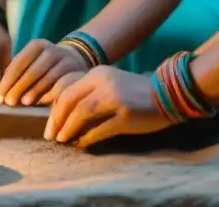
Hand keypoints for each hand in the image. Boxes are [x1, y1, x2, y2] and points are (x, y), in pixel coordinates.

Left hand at [0, 39, 90, 106]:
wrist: (74, 60)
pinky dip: (50, 94)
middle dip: (17, 88)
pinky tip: (41, 103)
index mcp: (36, 46)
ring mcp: (66, 60)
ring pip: (47, 79)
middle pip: (31, 71)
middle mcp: (51, 50)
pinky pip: (61, 85)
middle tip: (7, 103)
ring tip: (22, 103)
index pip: (18, 63)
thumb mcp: (31, 63)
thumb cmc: (43, 66)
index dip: (7, 81)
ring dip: (33, 92)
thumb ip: (17, 73)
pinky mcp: (76, 71)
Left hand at [45, 65, 171, 146]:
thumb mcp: (109, 83)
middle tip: (50, 135)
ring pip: (81, 113)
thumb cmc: (135, 92)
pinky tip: (81, 144)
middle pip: (70, 101)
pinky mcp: (126, 115)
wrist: (168, 93)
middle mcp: (103, 83)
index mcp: (96, 73)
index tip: (49, 123)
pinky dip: (87, 137)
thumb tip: (63, 114)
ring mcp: (115, 98)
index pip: (66, 90)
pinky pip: (100, 129)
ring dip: (68, 128)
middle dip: (56, 120)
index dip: (54, 109)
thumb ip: (89, 93)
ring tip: (62, 140)